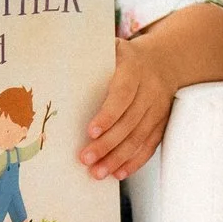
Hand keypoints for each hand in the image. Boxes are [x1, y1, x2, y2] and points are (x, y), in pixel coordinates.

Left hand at [81, 38, 175, 179]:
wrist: (165, 60)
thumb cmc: (126, 57)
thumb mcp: (112, 48)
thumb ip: (91, 59)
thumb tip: (57, 69)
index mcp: (134, 70)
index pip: (122, 95)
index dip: (108, 115)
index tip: (90, 131)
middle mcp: (150, 90)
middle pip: (129, 121)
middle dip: (107, 143)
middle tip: (85, 159)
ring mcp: (158, 108)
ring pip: (139, 137)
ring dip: (118, 158)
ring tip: (97, 172)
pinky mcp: (162, 122)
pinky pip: (149, 145)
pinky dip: (135, 161)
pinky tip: (118, 173)